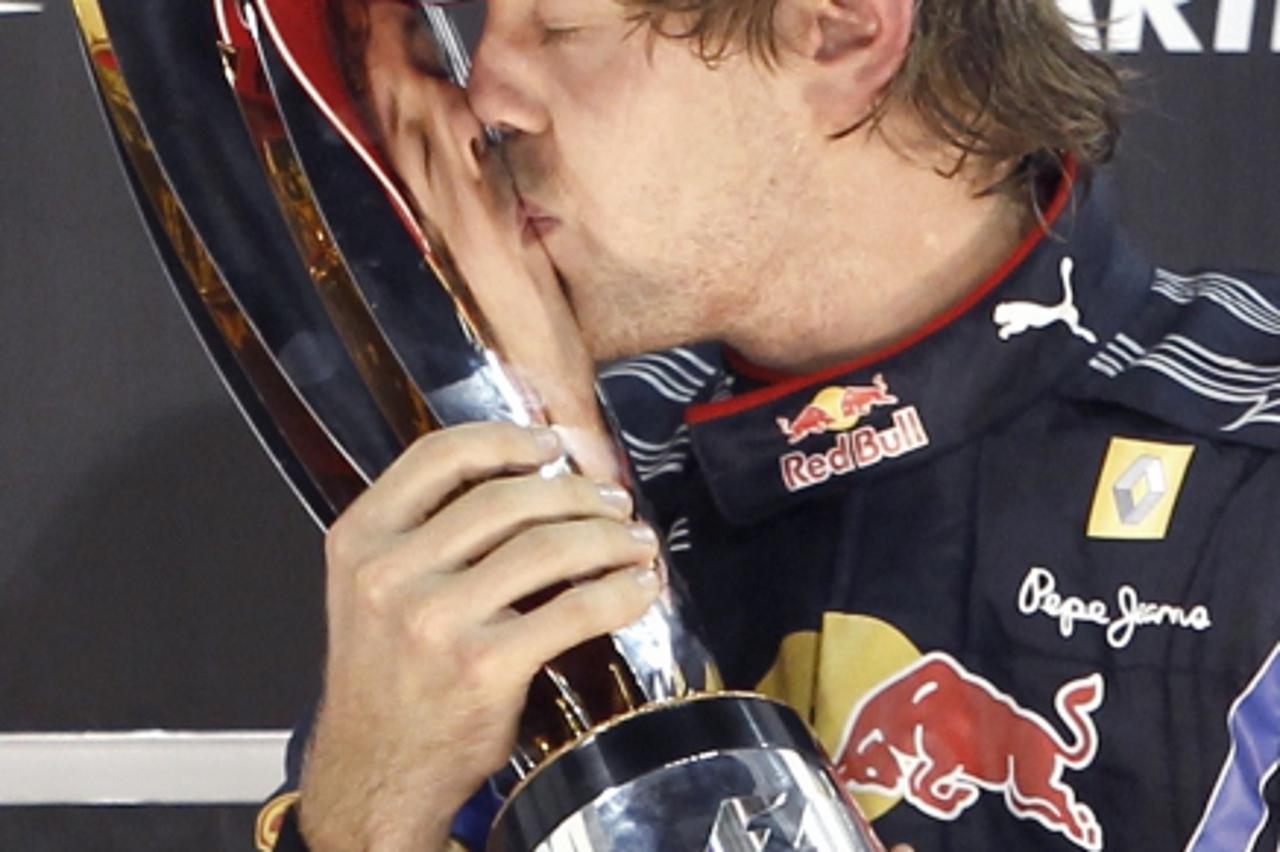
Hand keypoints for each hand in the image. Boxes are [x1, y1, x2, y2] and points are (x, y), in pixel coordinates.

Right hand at [296, 422, 661, 851]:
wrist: (376, 770)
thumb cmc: (387, 678)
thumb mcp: (372, 588)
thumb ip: (422, 532)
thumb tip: (520, 481)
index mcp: (361, 539)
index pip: (438, 455)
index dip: (505, 437)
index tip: (549, 443)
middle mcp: (391, 573)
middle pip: (507, 497)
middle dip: (576, 493)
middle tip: (611, 500)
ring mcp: (436, 620)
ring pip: (547, 546)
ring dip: (608, 537)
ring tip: (635, 541)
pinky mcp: (483, 666)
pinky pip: (574, 610)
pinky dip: (619, 593)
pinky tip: (638, 588)